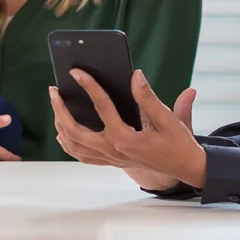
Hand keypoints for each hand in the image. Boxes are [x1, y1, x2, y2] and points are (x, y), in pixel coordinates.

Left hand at [49, 69, 206, 189]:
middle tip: (53, 90)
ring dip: (61, 126)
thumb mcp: (167, 118)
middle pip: (75, 131)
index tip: (76, 71)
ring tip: (56, 106)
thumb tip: (135, 75)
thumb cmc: (178, 142)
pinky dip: (69, 144)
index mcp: (125, 139)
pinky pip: (83, 156)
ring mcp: (110, 159)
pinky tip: (63, 131)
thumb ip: (148, 97)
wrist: (186, 167)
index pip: (101, 107)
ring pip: (74, 146)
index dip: (88, 86)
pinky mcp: (112, 161)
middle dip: (60, 110)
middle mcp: (113, 151)